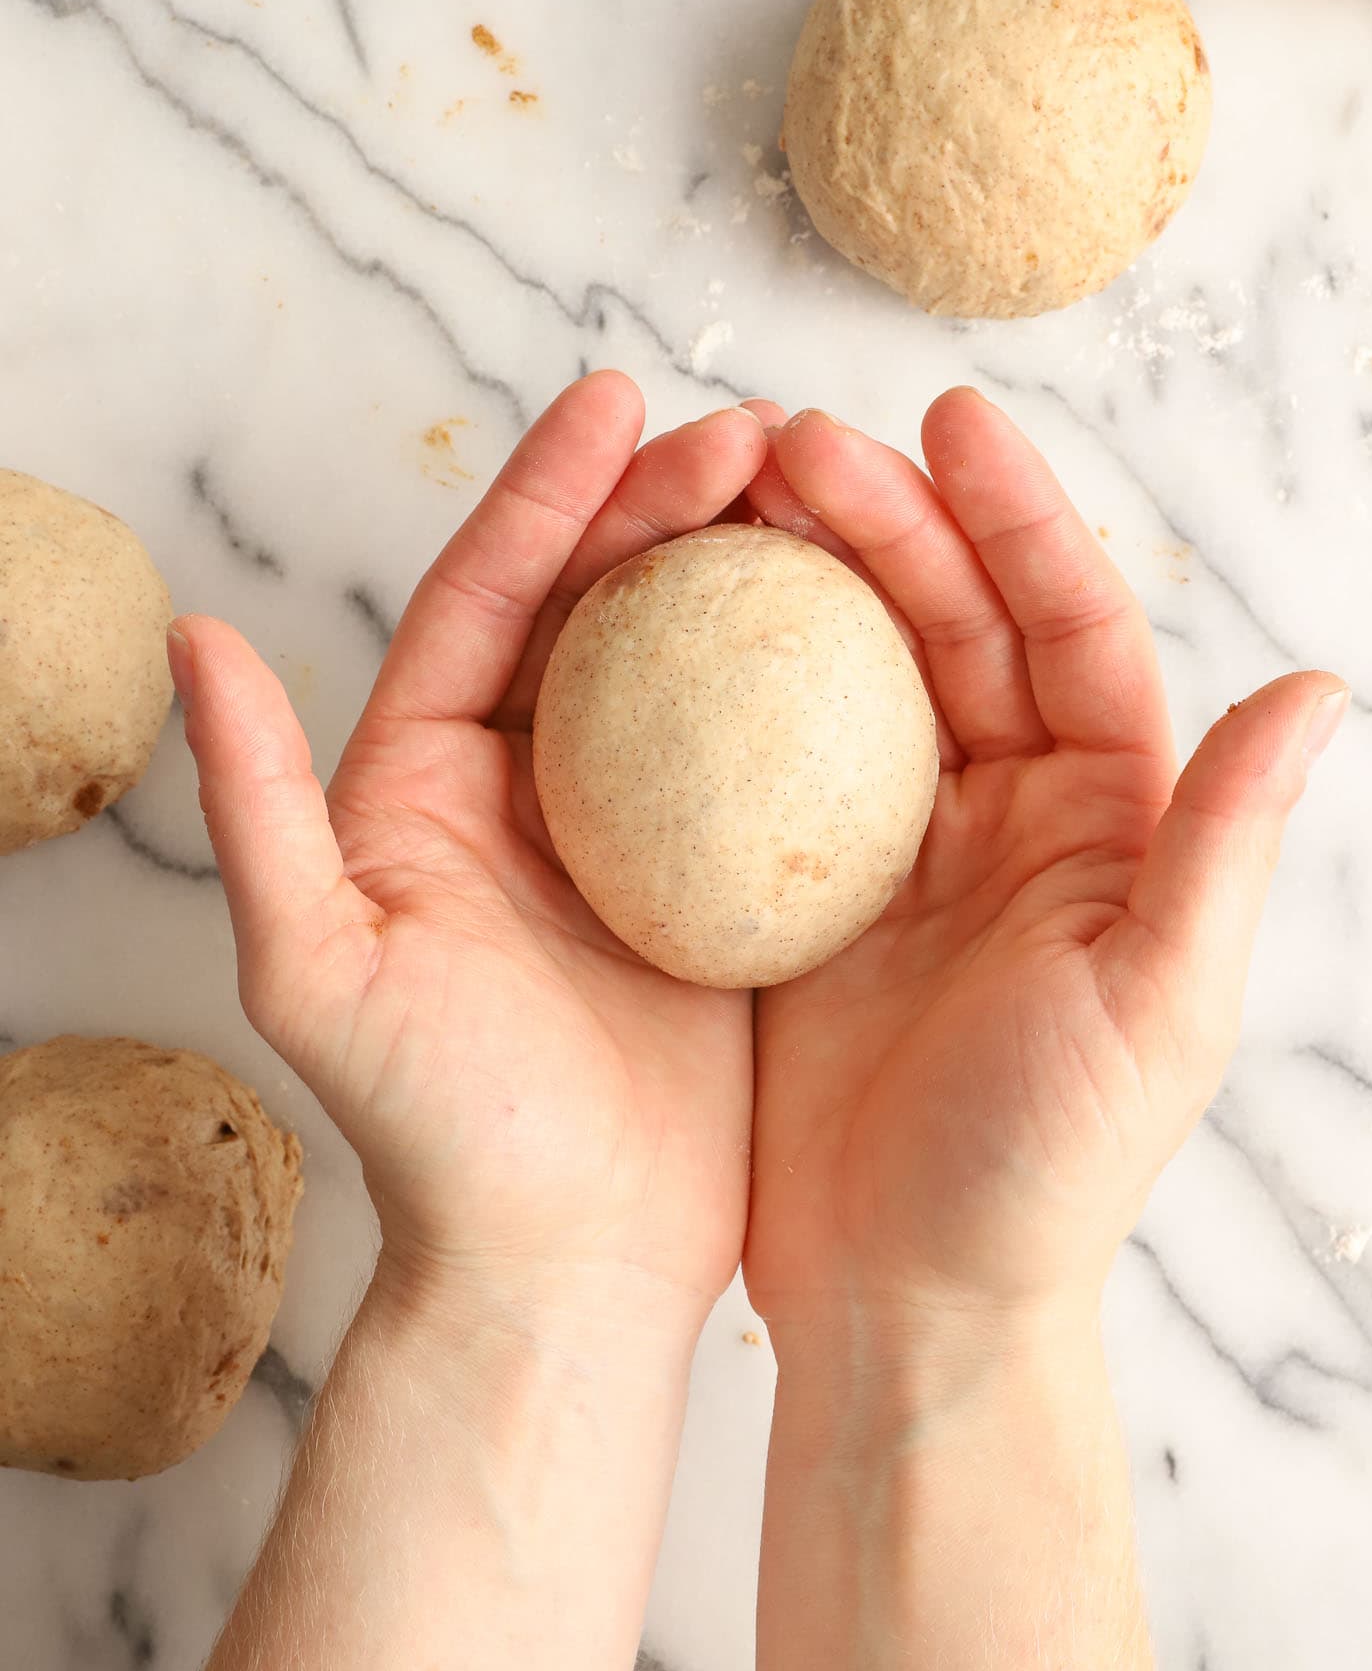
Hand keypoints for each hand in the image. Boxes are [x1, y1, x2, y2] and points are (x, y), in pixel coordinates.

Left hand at [170, 373, 768, 1334]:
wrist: (563, 1268)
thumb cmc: (432, 1132)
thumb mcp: (319, 964)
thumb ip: (260, 802)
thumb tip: (191, 636)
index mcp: (426, 778)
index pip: (488, 599)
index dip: (547, 491)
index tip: (619, 403)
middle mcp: (529, 784)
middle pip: (601, 606)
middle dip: (666, 503)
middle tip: (754, 437)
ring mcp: (634, 829)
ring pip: (695, 666)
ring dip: (752, 574)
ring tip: (826, 495)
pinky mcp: (721, 882)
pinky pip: (774, 760)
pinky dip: (820, 688)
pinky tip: (881, 630)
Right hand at [743, 393, 1345, 1335]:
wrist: (905, 1309)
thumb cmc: (1040, 1177)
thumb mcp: (1154, 1007)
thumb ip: (1222, 842)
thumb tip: (1316, 684)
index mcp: (1106, 822)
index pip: (1070, 631)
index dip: (1017, 520)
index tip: (946, 423)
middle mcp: (1010, 815)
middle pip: (954, 628)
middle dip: (888, 520)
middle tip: (796, 444)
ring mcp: (899, 850)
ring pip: (853, 676)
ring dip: (803, 582)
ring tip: (727, 496)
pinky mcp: (803, 897)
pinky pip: (763, 762)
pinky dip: (721, 691)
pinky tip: (666, 628)